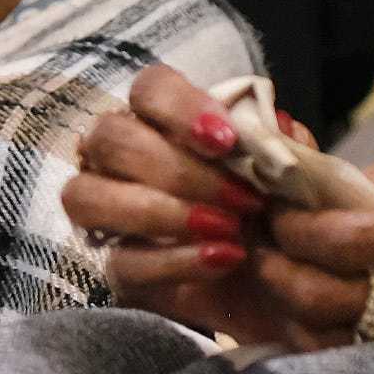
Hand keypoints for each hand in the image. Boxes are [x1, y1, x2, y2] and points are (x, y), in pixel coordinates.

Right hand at [63, 65, 291, 342]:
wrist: (274, 285)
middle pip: (112, 137)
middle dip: (180, 170)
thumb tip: (278, 125)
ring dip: (161, 212)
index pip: (149, 89)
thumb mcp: (286, 179)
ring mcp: (106, 214)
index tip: (227, 141)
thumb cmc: (270, 216)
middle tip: (243, 199)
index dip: (181, 108)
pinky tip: (224, 259)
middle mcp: (119, 158)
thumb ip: (280, 150)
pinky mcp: (113, 268)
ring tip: (227, 228)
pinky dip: (175, 260)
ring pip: (87, 197)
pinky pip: (121, 262)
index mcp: (161, 120)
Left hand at [240, 123, 373, 348]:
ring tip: (283, 270)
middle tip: (260, 241)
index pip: (346, 239)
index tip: (274, 207)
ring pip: (343, 337)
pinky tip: (325, 301)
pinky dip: (335, 332)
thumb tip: (340, 185)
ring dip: (297, 306)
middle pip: (328, 300)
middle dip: (277, 271)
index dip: (292, 228)